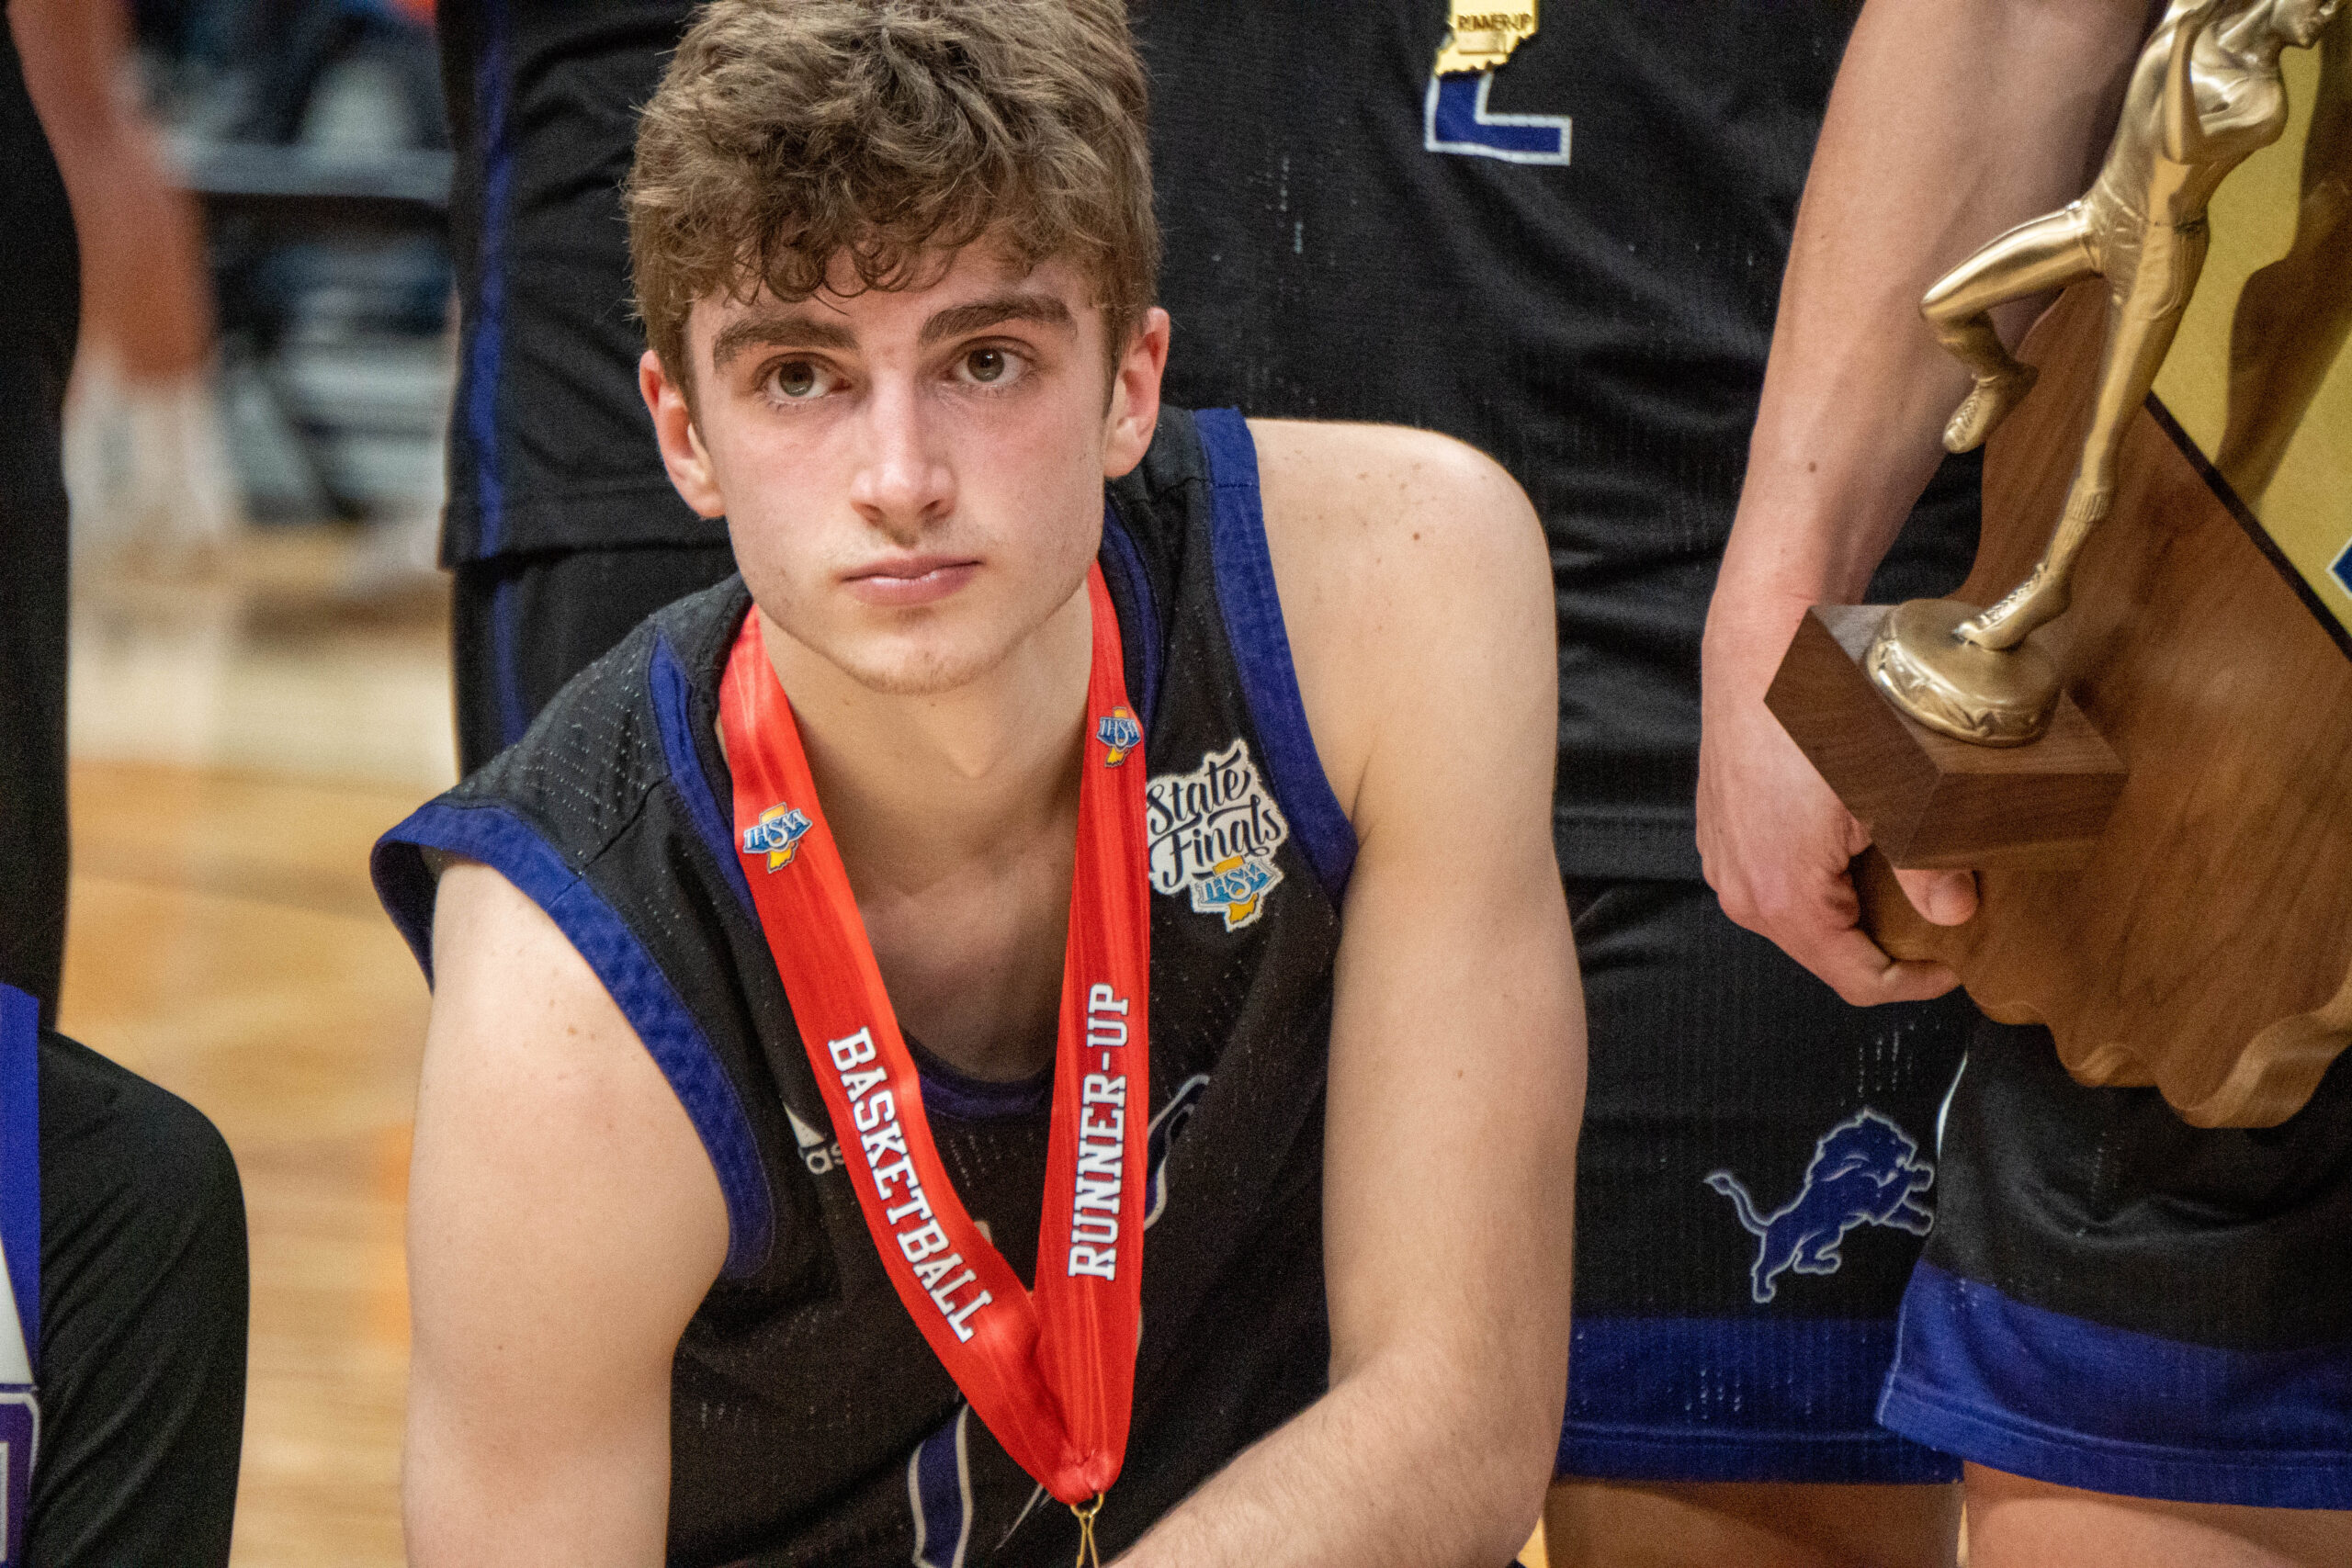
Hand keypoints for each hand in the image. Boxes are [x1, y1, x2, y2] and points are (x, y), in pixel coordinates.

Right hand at [1697, 587, 1974, 1005]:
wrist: (1765, 643)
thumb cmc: (1823, 711)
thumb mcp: (1899, 793)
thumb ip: (1929, 867)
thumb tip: (1955, 913)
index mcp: (1784, 898)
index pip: (1856, 981)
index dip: (1913, 983)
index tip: (1950, 965)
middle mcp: (1742, 890)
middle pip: (1824, 950)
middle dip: (1881, 942)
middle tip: (1934, 914)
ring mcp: (1723, 857)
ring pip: (1797, 914)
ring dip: (1848, 905)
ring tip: (1896, 870)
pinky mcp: (1719, 826)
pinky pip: (1772, 875)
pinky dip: (1816, 874)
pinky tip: (1850, 835)